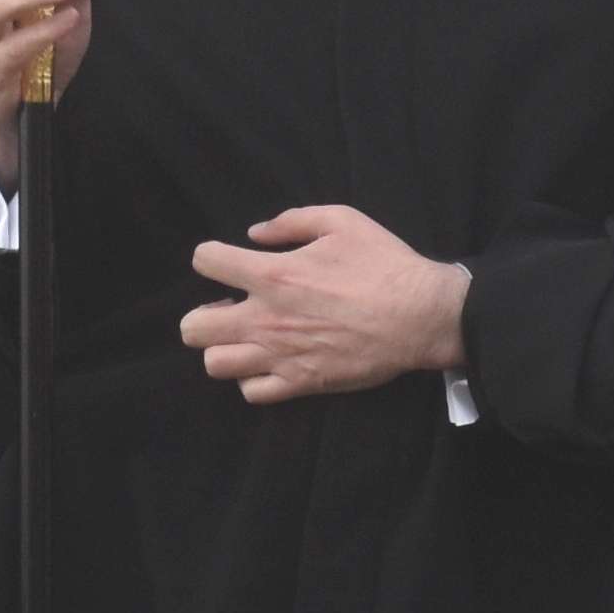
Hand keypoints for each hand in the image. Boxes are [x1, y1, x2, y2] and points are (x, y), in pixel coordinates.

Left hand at [183, 206, 470, 401]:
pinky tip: (269, 361)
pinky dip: (253, 378)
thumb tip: (255, 233)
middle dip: (205, 314)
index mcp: (272, 274)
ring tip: (248, 338)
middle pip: (193, 327)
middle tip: (233, 307)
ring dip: (225, 348)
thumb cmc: (383, 264)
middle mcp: (266, 319)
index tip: (228, 261)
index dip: (212, 257)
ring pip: (215, 364)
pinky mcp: (300, 383)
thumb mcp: (342, 221)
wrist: (420, 316)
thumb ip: (292, 221)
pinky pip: (251, 391)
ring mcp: (280, 356)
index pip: (206, 262)